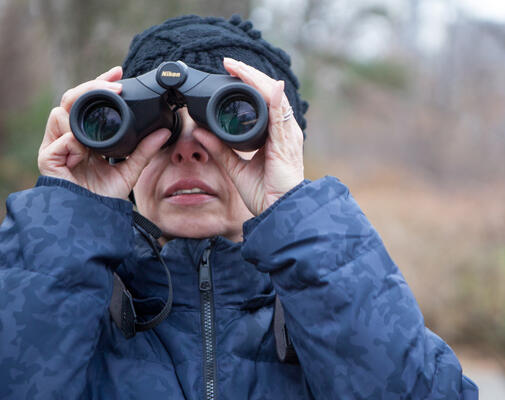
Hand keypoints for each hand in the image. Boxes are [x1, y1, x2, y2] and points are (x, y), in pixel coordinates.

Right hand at [38, 66, 170, 199]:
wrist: (92, 219)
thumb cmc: (105, 196)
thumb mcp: (130, 169)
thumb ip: (145, 150)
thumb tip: (165, 131)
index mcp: (85, 135)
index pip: (88, 101)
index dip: (100, 83)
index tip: (119, 72)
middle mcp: (68, 136)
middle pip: (72, 98)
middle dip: (92, 86)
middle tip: (114, 84)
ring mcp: (56, 146)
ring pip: (60, 113)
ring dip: (82, 115)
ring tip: (103, 124)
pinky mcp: (48, 159)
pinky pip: (59, 141)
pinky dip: (73, 142)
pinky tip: (85, 150)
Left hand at [192, 58, 303, 215]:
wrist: (279, 212)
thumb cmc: (265, 194)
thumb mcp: (235, 167)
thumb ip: (219, 148)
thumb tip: (198, 131)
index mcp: (274, 135)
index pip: (263, 102)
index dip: (247, 85)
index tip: (229, 72)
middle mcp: (283, 132)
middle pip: (269, 94)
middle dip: (250, 76)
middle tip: (229, 63)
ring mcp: (286, 136)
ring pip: (275, 99)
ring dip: (257, 81)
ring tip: (240, 68)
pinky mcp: (285, 145)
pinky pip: (281, 118)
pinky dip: (276, 100)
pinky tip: (270, 87)